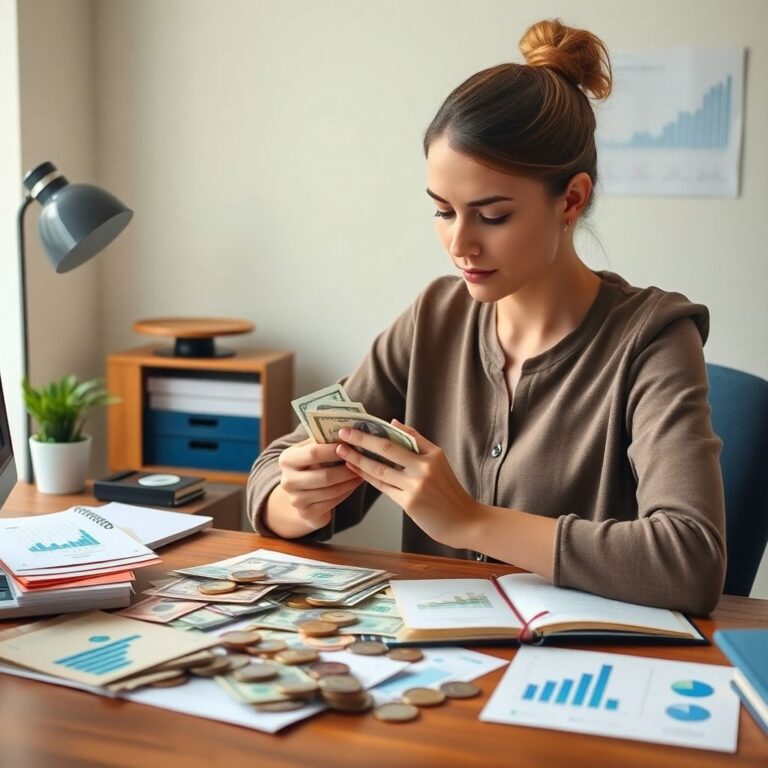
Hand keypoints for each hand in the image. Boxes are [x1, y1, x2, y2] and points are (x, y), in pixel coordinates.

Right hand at [276, 438, 363, 528]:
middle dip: (347, 469)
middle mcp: (287, 481)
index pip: (313, 453)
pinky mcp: (306, 513)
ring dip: (350, 481)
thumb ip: (322, 441)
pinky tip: (354, 484)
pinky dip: (347, 492)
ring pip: (332, 490)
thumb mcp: (309, 450)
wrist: (299, 494)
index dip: (334, 450)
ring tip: (363, 472)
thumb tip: (347, 429)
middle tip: (363, 462)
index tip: (351, 445)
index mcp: (287, 459)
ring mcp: (296, 499)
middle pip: (325, 476)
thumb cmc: (310, 466)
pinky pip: (333, 502)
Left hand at [336, 421, 478, 547]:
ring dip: (358, 458)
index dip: (378, 428)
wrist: (464, 521)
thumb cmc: (449, 491)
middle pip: (387, 447)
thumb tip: (393, 422)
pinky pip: (382, 486)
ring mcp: (416, 485)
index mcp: (433, 454)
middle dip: (362, 439)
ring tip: (342, 450)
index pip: (401, 435)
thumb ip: (417, 441)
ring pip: (380, 468)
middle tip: (343, 432)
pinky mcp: (409, 502)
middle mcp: (424, 467)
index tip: (360, 422)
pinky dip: (366, 477)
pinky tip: (354, 469)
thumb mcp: (438, 461)